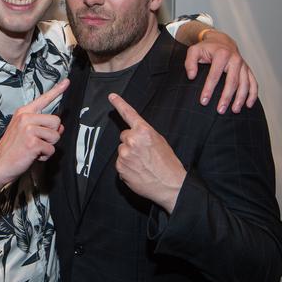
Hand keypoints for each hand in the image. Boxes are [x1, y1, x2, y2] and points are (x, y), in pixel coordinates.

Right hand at [0, 79, 68, 188]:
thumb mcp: (25, 133)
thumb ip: (42, 127)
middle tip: (38, 142)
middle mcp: (26, 117)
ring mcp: (28, 129)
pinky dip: (45, 156)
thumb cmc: (12, 150)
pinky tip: (33, 156)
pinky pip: (51, 149)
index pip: (43, 99)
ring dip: (49, 146)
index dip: (57, 90)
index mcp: (23, 113)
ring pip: (56, 135)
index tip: (67, 81)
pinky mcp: (32, 142)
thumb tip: (60, 127)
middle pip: (56, 121)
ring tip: (34, 149)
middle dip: (52, 135)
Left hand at [108, 93, 184, 213]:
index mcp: (144, 131)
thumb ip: (145, 134)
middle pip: (124, 136)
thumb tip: (134, 134)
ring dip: (129, 156)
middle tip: (144, 153)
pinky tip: (138, 171)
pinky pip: (120, 164)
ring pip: (122, 150)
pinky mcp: (120, 167)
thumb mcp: (160, 141)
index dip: (119, 103)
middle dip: (131, 142)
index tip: (111, 96)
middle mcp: (132, 140)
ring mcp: (124, 154)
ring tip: (143, 164)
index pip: (129, 114)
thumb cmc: (168, 163)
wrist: (170, 185)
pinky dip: (127, 167)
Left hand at [184, 29, 257, 113]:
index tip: (203, 101)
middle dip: (226, 97)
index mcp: (222, 54)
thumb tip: (191, 76)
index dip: (209, 89)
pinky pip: (253, 83)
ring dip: (240, 98)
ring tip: (234, 111)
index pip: (214, 75)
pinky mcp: (248, 70)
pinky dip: (252, 94)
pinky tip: (248, 105)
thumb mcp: (194, 51)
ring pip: (245, 84)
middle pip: (232, 81)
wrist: (222, 41)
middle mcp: (235, 59)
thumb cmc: (206, 48)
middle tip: (220, 110)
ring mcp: (243, 65)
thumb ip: (190, 62)